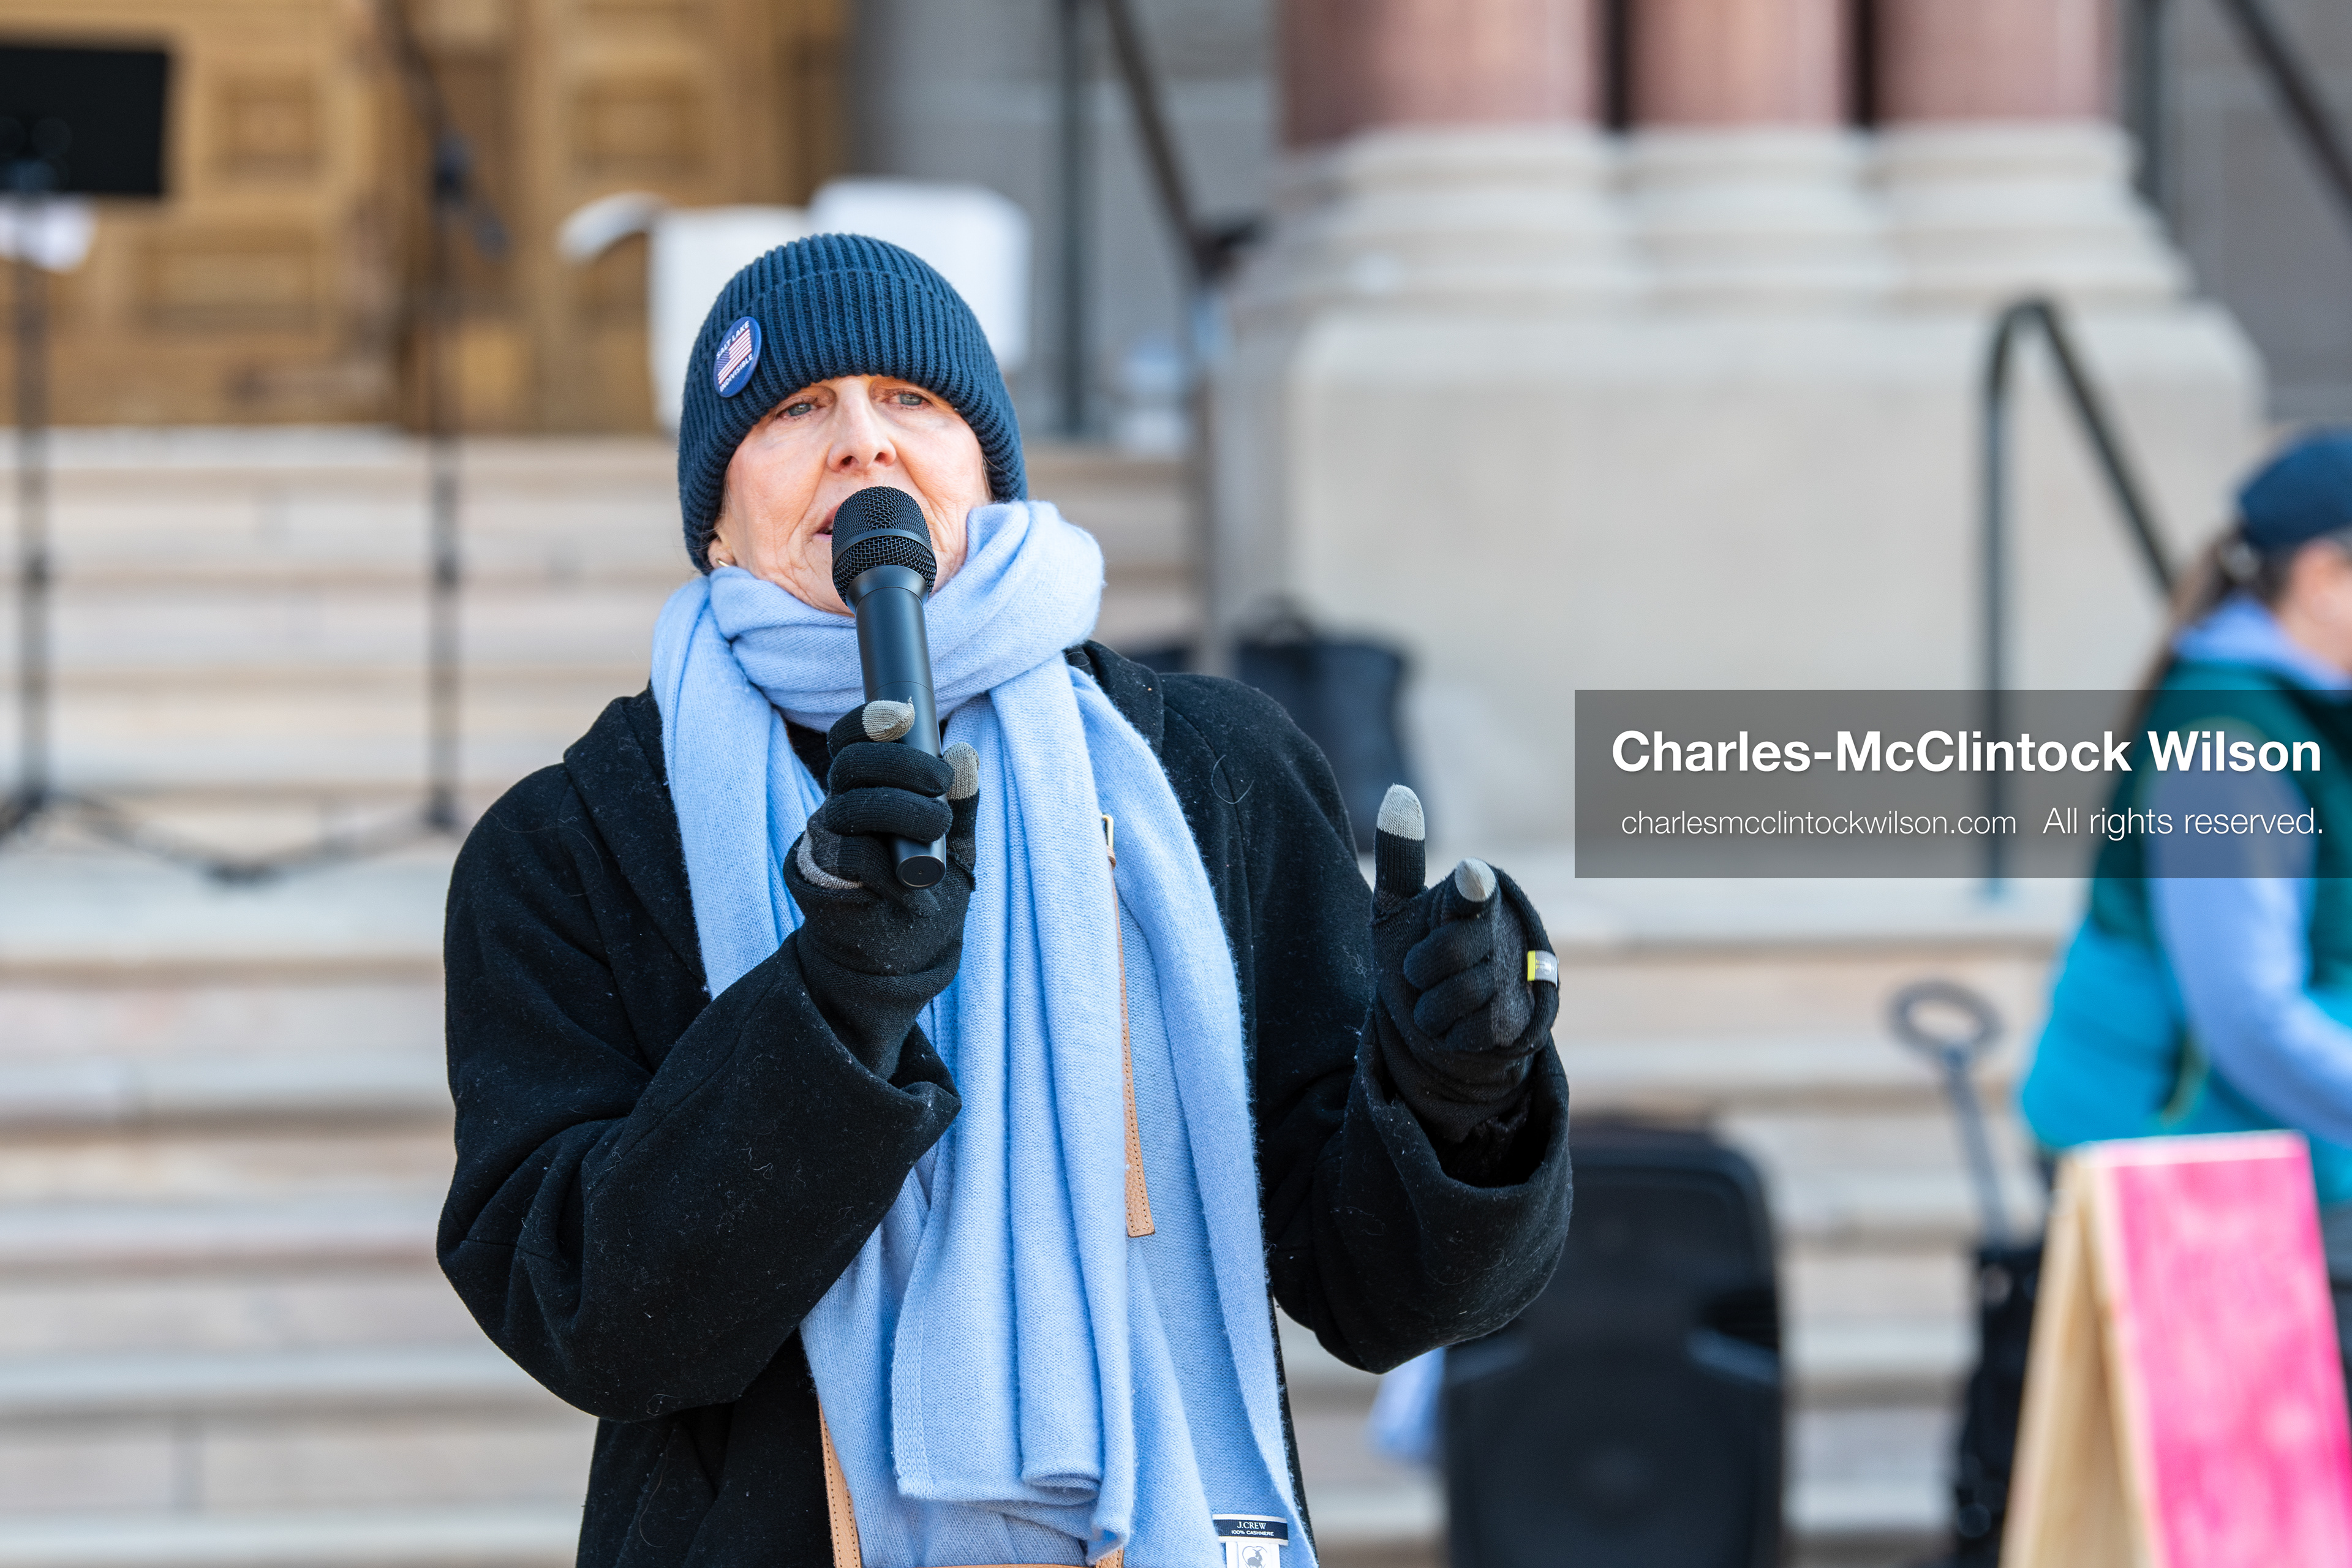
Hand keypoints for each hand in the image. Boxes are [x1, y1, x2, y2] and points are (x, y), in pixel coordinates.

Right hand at [782, 700, 979, 1077]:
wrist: (900, 963)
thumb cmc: (926, 893)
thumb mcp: (955, 845)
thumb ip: (962, 804)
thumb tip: (965, 754)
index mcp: (868, 788)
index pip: (851, 740)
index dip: (868, 721)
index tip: (901, 713)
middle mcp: (840, 808)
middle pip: (851, 764)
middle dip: (900, 765)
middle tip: (941, 783)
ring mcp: (827, 846)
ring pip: (849, 806)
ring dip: (901, 811)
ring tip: (938, 829)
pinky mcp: (822, 885)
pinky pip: (850, 858)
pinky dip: (889, 869)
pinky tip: (916, 887)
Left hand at [1367, 785, 1557, 1144]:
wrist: (1448, 1015)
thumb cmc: (1419, 947)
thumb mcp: (1400, 907)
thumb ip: (1401, 855)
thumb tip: (1399, 790)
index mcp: (1468, 896)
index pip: (1469, 892)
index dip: (1471, 887)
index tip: (1471, 874)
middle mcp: (1499, 929)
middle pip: (1446, 954)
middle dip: (1421, 969)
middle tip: (1420, 969)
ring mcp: (1512, 974)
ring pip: (1458, 995)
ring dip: (1432, 1005)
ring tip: (1438, 995)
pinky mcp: (1517, 1017)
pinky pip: (1474, 1028)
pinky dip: (1453, 1031)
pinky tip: (1458, 1022)